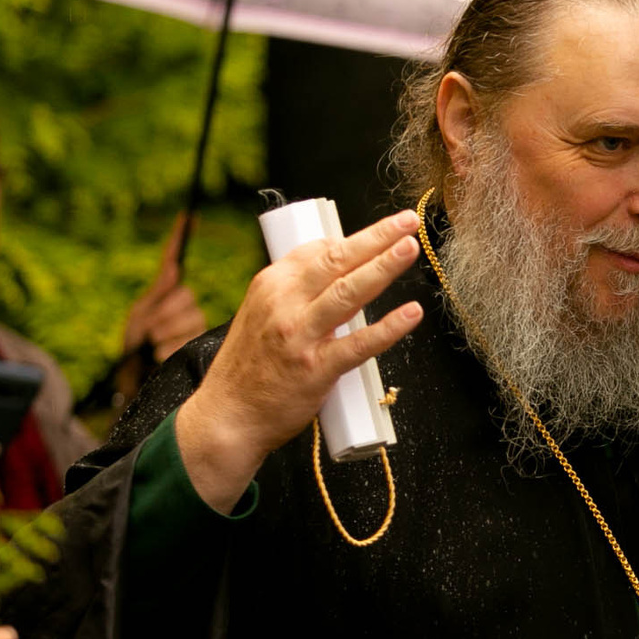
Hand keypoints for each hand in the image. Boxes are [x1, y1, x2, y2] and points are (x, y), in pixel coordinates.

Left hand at [123, 215, 210, 363]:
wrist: (133, 378)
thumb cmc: (133, 348)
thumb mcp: (137, 317)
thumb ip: (158, 293)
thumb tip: (175, 267)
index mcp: (167, 294)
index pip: (173, 261)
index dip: (179, 238)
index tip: (185, 216)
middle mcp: (186, 306)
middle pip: (186, 297)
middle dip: (163, 315)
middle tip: (148, 331)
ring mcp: (194, 325)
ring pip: (188, 319)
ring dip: (163, 334)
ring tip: (152, 346)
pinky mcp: (197, 346)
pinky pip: (184, 339)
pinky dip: (165, 349)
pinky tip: (158, 356)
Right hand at [173, 210, 424, 513]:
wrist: (227, 416)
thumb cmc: (249, 367)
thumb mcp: (260, 315)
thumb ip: (294, 293)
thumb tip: (335, 268)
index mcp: (270, 286)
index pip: (318, 250)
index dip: (356, 238)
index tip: (387, 229)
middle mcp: (283, 304)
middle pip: (337, 260)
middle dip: (376, 237)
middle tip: (408, 222)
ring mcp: (300, 336)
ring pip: (349, 292)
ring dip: (383, 266)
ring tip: (410, 248)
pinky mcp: (316, 369)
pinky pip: (359, 344)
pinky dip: (388, 327)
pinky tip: (411, 313)